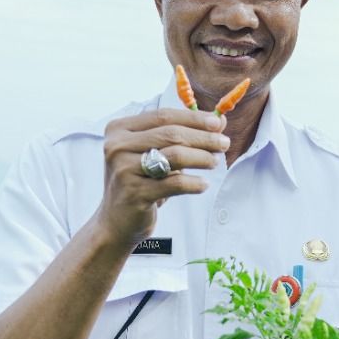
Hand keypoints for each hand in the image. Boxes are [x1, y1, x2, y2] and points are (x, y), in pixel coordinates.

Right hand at [95, 109, 227, 247]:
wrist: (115, 222)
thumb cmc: (138, 183)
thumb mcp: (153, 154)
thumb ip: (181, 135)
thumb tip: (220, 120)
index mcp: (119, 130)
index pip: (163, 116)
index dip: (194, 118)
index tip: (218, 123)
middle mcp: (117, 147)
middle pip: (171, 134)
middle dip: (203, 137)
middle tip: (223, 143)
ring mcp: (124, 170)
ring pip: (175, 156)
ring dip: (201, 157)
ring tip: (214, 162)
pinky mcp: (134, 193)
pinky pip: (175, 183)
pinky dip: (194, 183)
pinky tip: (203, 185)